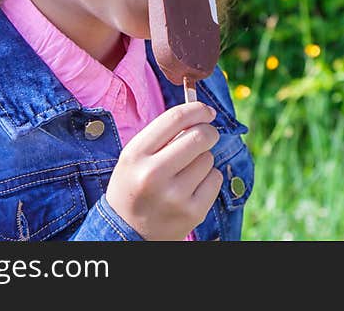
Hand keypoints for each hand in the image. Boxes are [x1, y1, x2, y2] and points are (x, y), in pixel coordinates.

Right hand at [105, 102, 222, 239]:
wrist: (127, 234)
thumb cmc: (135, 185)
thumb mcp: (134, 157)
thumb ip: (162, 135)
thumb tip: (200, 114)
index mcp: (135, 155)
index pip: (175, 119)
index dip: (196, 109)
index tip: (206, 111)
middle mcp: (153, 175)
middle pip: (199, 136)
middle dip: (209, 132)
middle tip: (206, 136)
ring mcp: (174, 196)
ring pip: (208, 158)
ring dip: (203, 159)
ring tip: (185, 172)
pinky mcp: (192, 212)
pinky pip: (216, 178)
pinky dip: (209, 179)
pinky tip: (192, 188)